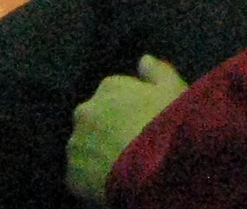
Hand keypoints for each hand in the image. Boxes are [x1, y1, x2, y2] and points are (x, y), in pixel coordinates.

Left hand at [67, 58, 185, 202]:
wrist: (154, 172)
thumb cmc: (168, 126)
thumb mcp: (174, 91)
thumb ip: (157, 72)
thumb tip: (144, 60)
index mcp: (109, 87)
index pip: (114, 95)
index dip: (130, 112)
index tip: (144, 125)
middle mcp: (85, 111)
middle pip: (96, 120)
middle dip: (108, 131)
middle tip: (132, 149)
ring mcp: (76, 144)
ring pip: (86, 148)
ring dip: (99, 155)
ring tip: (123, 169)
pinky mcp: (72, 175)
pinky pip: (81, 176)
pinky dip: (92, 181)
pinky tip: (113, 185)